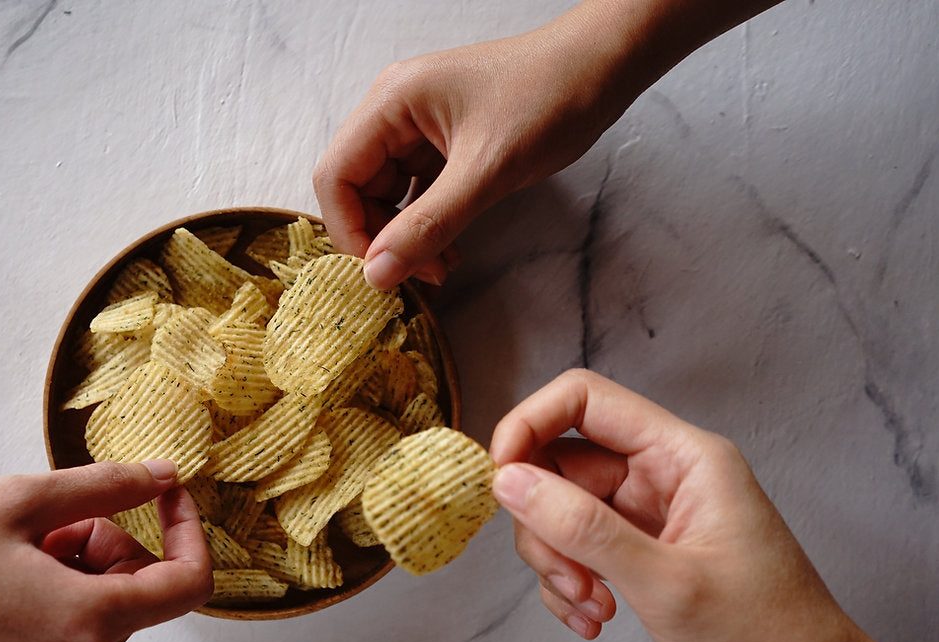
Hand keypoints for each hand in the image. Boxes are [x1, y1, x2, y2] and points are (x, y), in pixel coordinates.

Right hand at [0, 460, 212, 641]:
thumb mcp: (23, 500)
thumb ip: (109, 486)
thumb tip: (165, 476)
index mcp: (90, 621)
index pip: (189, 583)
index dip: (187, 530)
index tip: (163, 496)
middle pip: (138, 594)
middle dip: (108, 546)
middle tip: (48, 523)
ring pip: (103, 618)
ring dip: (79, 575)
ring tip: (15, 555)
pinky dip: (53, 610)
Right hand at [314, 11, 633, 289]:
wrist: (602, 67)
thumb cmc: (550, 99)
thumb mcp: (486, 171)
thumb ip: (428, 225)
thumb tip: (376, 274)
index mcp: (392, 102)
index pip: (336, 175)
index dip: (349, 230)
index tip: (380, 273)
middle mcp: (394, 110)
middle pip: (355, 189)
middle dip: (381, 238)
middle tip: (419, 277)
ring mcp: (416, 126)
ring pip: (385, 195)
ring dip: (405, 237)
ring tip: (440, 268)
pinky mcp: (440, 142)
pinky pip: (414, 192)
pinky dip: (426, 224)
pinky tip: (448, 250)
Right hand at [488, 369, 938, 641]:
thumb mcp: (666, 582)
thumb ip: (581, 527)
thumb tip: (508, 480)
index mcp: (685, 457)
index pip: (585, 400)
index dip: (530, 424)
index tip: (498, 478)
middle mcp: (665, 477)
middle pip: (562, 463)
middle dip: (545, 522)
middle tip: (565, 577)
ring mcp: (652, 520)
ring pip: (563, 513)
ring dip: (558, 563)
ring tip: (589, 609)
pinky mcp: (643, 560)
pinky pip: (578, 552)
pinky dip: (570, 587)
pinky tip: (593, 623)